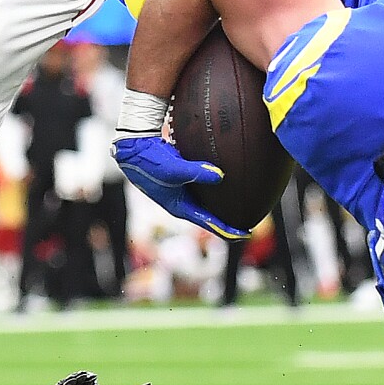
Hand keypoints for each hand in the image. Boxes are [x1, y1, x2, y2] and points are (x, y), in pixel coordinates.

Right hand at [113, 132, 246, 239]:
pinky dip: (217, 186)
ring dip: (224, 205)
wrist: (132, 150)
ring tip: (243, 203)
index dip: (228, 231)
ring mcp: (182, 191)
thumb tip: (221, 175)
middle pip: (210, 217)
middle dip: (229, 221)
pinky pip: (204, 186)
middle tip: (251, 222)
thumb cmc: (150, 163)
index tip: (246, 234)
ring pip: (208, 203)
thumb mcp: (174, 169)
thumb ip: (196, 172)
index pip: (208, 224)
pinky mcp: (182, 179)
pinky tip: (229, 178)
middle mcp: (182, 202)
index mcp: (180, 207)